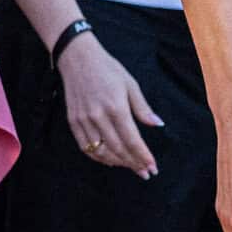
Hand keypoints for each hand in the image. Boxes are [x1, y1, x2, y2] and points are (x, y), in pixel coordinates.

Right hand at [59, 35, 163, 177]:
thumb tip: (158, 125)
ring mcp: (83, 120)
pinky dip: (99, 157)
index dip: (143, 156)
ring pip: (101, 152)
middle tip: (145, 173)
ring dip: (118, 162)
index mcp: (116, 107)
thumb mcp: (130, 84)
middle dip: (134, 164)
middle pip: (118, 149)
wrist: (77, 58)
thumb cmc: (107, 69)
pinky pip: (85, 147)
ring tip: (131, 166)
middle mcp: (98, 116)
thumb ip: (143, 108)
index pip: (132, 140)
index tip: (152, 167)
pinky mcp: (73, 121)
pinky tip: (110, 160)